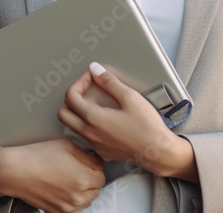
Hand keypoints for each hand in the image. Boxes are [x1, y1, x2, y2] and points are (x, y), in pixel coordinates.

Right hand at [0, 138, 104, 211]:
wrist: (16, 171)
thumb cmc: (38, 156)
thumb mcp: (67, 146)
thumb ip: (88, 156)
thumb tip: (97, 162)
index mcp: (83, 179)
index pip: (102, 177)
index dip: (95, 168)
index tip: (87, 163)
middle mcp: (78, 196)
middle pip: (96, 190)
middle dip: (90, 180)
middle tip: (76, 169)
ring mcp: (68, 207)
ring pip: (86, 200)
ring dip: (82, 191)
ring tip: (67, 178)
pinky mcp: (57, 212)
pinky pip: (73, 207)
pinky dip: (71, 199)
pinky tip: (60, 187)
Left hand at [57, 62, 198, 182]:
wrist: (158, 152)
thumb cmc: (147, 127)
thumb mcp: (130, 97)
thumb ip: (109, 82)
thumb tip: (95, 70)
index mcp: (94, 118)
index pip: (71, 97)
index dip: (79, 82)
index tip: (91, 78)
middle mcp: (90, 133)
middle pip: (64, 114)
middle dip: (71, 98)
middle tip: (86, 91)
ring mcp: (95, 145)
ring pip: (72, 127)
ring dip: (77, 113)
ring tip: (95, 104)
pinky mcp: (102, 152)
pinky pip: (85, 137)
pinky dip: (87, 126)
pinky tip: (102, 120)